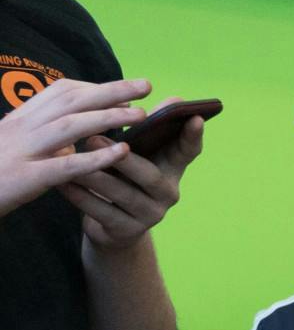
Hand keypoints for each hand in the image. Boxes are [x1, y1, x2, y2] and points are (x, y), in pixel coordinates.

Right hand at [0, 77, 147, 219]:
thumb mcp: (18, 148)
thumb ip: (46, 139)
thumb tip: (82, 134)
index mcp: (20, 120)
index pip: (60, 93)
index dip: (94, 88)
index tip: (124, 90)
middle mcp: (21, 129)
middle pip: (70, 102)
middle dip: (110, 91)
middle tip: (146, 85)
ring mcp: (22, 152)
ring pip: (69, 127)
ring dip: (107, 118)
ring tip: (141, 115)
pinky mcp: (25, 178)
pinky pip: (64, 166)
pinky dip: (95, 158)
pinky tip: (121, 154)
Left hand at [61, 98, 205, 249]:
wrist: (112, 226)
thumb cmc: (123, 178)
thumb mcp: (137, 154)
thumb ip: (148, 130)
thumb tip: (173, 98)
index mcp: (172, 169)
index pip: (189, 152)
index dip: (193, 136)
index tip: (195, 117)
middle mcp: (167, 194)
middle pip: (150, 176)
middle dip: (123, 159)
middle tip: (94, 139)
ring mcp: (149, 215)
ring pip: (122, 194)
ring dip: (95, 176)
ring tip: (71, 159)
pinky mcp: (127, 231)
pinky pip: (102, 212)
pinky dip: (80, 197)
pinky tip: (62, 183)